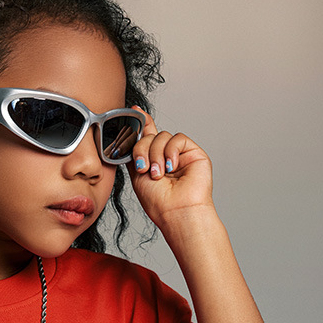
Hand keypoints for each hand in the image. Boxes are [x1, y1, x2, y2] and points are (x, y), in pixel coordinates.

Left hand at [127, 108, 215, 231]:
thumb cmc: (158, 201)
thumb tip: (130, 133)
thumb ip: (134, 152)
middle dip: (142, 149)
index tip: (133, 111)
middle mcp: (166, 156)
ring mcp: (180, 154)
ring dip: (156, 154)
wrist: (177, 211)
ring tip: (158, 173)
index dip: (141, 122)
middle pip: (150, 135)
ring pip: (162, 136)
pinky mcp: (193, 152)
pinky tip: (171, 167)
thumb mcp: (136, 174)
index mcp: (152, 161)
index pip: (146, 136)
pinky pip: (177, 139)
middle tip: (143, 168)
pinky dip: (171, 152)